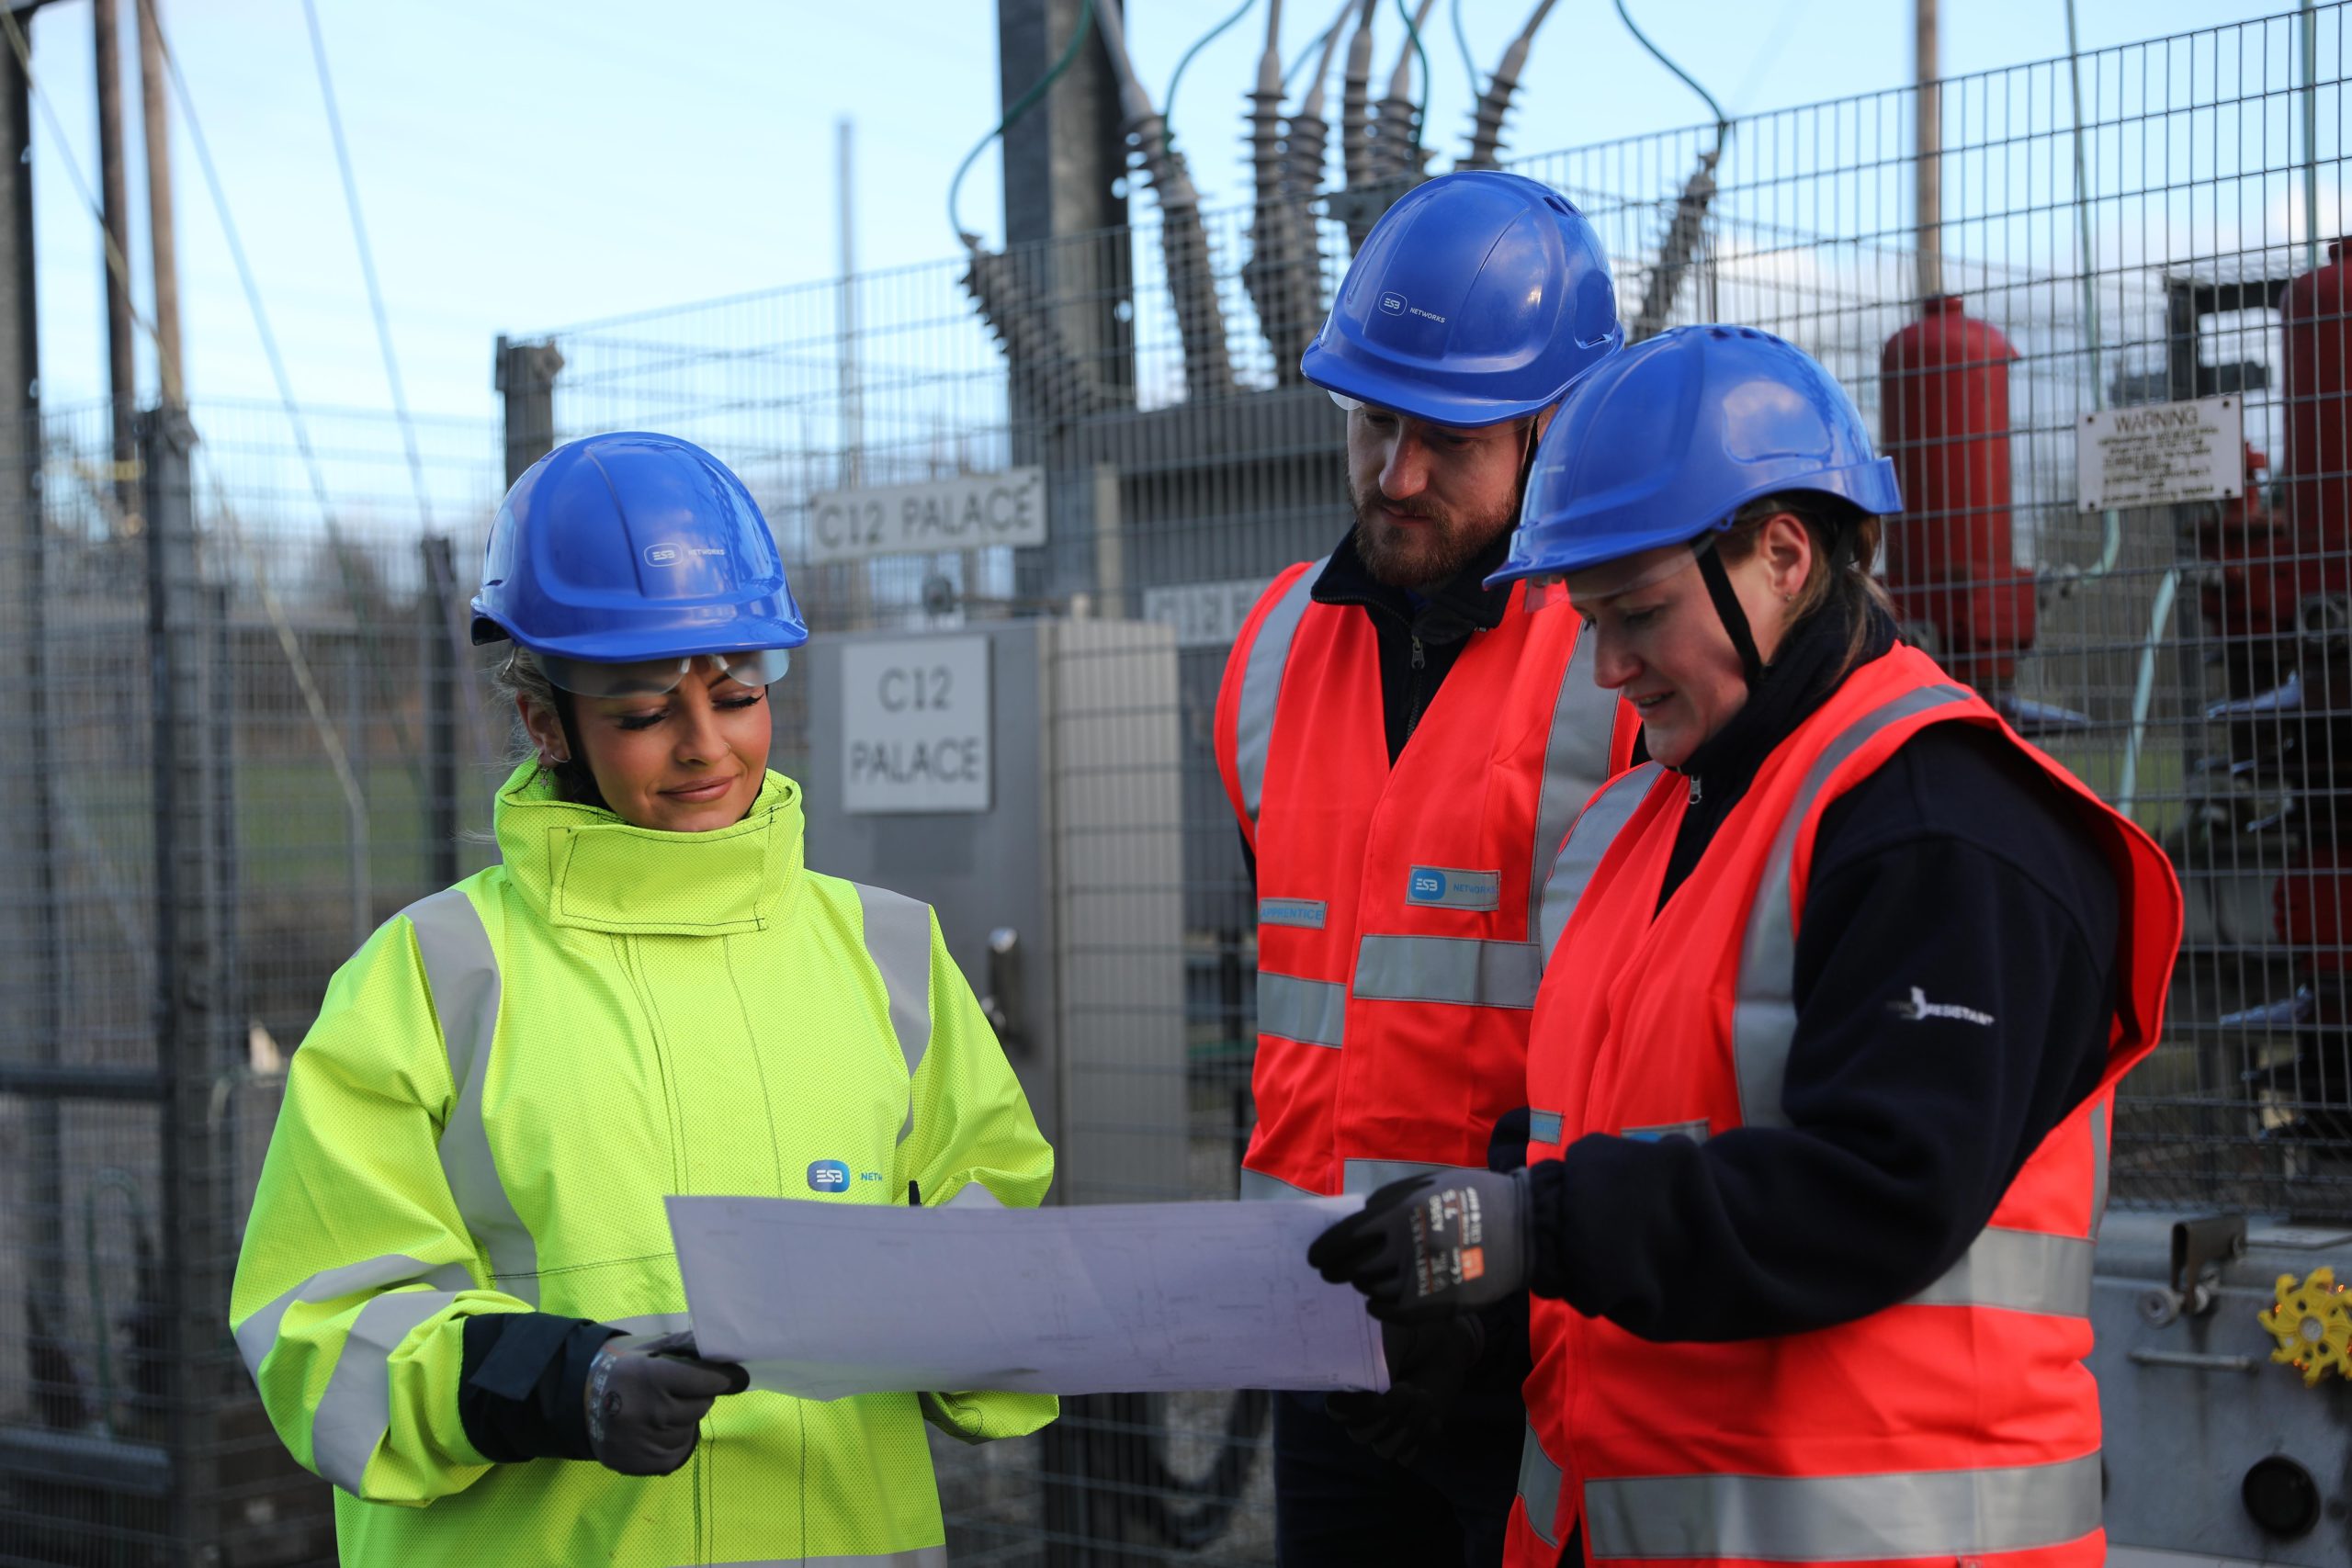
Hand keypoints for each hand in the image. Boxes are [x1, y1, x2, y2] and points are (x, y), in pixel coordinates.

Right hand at [582, 1330, 749, 1475]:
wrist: (583, 1399)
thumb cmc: (627, 1369)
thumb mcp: (654, 1349)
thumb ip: (691, 1349)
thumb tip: (731, 1356)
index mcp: (651, 1376)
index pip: (707, 1381)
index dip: (725, 1378)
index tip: (736, 1378)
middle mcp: (647, 1411)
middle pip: (702, 1406)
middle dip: (698, 1397)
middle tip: (678, 1391)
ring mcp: (641, 1442)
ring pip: (689, 1431)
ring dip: (683, 1421)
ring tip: (660, 1411)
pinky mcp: (638, 1464)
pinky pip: (676, 1454)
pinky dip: (673, 1443)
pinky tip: (655, 1431)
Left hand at [1307, 1169, 1529, 1322]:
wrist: (1523, 1228)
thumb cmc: (1473, 1197)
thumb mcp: (1427, 1184)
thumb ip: (1388, 1201)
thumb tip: (1354, 1220)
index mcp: (1401, 1212)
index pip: (1346, 1238)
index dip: (1325, 1251)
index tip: (1315, 1258)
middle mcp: (1408, 1246)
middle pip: (1354, 1268)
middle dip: (1338, 1272)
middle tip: (1334, 1274)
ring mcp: (1423, 1278)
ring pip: (1373, 1290)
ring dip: (1364, 1286)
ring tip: (1365, 1281)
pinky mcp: (1439, 1303)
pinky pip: (1393, 1313)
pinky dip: (1381, 1308)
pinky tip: (1380, 1301)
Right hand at [1325, 1315, 1485, 1466]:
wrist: (1444, 1342)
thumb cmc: (1412, 1334)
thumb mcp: (1394, 1336)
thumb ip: (1379, 1358)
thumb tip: (1375, 1379)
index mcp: (1350, 1384)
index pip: (1336, 1409)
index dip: (1352, 1410)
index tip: (1379, 1397)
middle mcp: (1363, 1411)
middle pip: (1360, 1435)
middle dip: (1389, 1416)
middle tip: (1408, 1388)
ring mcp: (1386, 1426)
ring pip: (1385, 1449)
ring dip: (1409, 1425)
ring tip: (1424, 1396)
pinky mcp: (1410, 1437)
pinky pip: (1408, 1456)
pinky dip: (1422, 1436)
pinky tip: (1433, 1415)